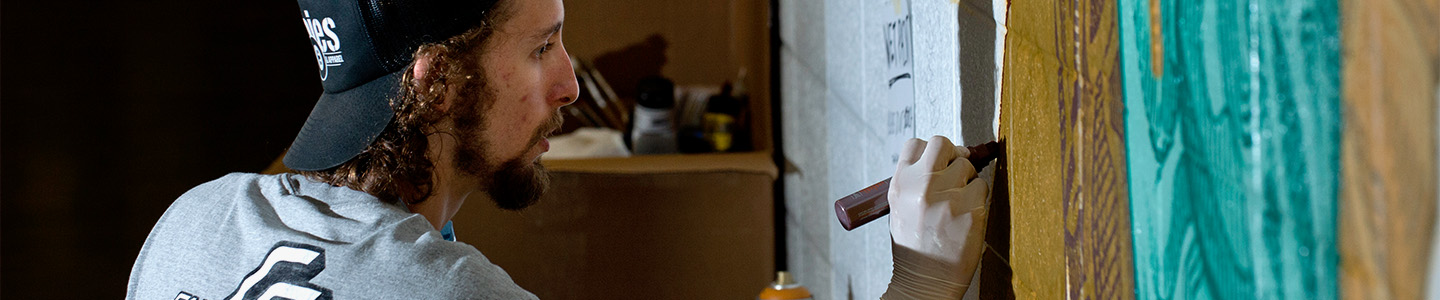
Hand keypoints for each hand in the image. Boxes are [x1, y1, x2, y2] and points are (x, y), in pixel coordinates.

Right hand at [882, 136, 990, 299]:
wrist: (925, 279)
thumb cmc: (915, 246)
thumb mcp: (900, 208)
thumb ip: (916, 181)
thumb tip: (948, 156)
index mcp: (900, 185)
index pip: (915, 144)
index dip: (930, 151)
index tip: (938, 161)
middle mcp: (922, 187)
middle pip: (942, 144)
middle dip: (952, 155)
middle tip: (955, 172)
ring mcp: (947, 198)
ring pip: (967, 166)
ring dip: (967, 180)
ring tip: (958, 203)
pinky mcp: (971, 211)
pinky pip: (982, 187)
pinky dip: (978, 199)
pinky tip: (967, 215)